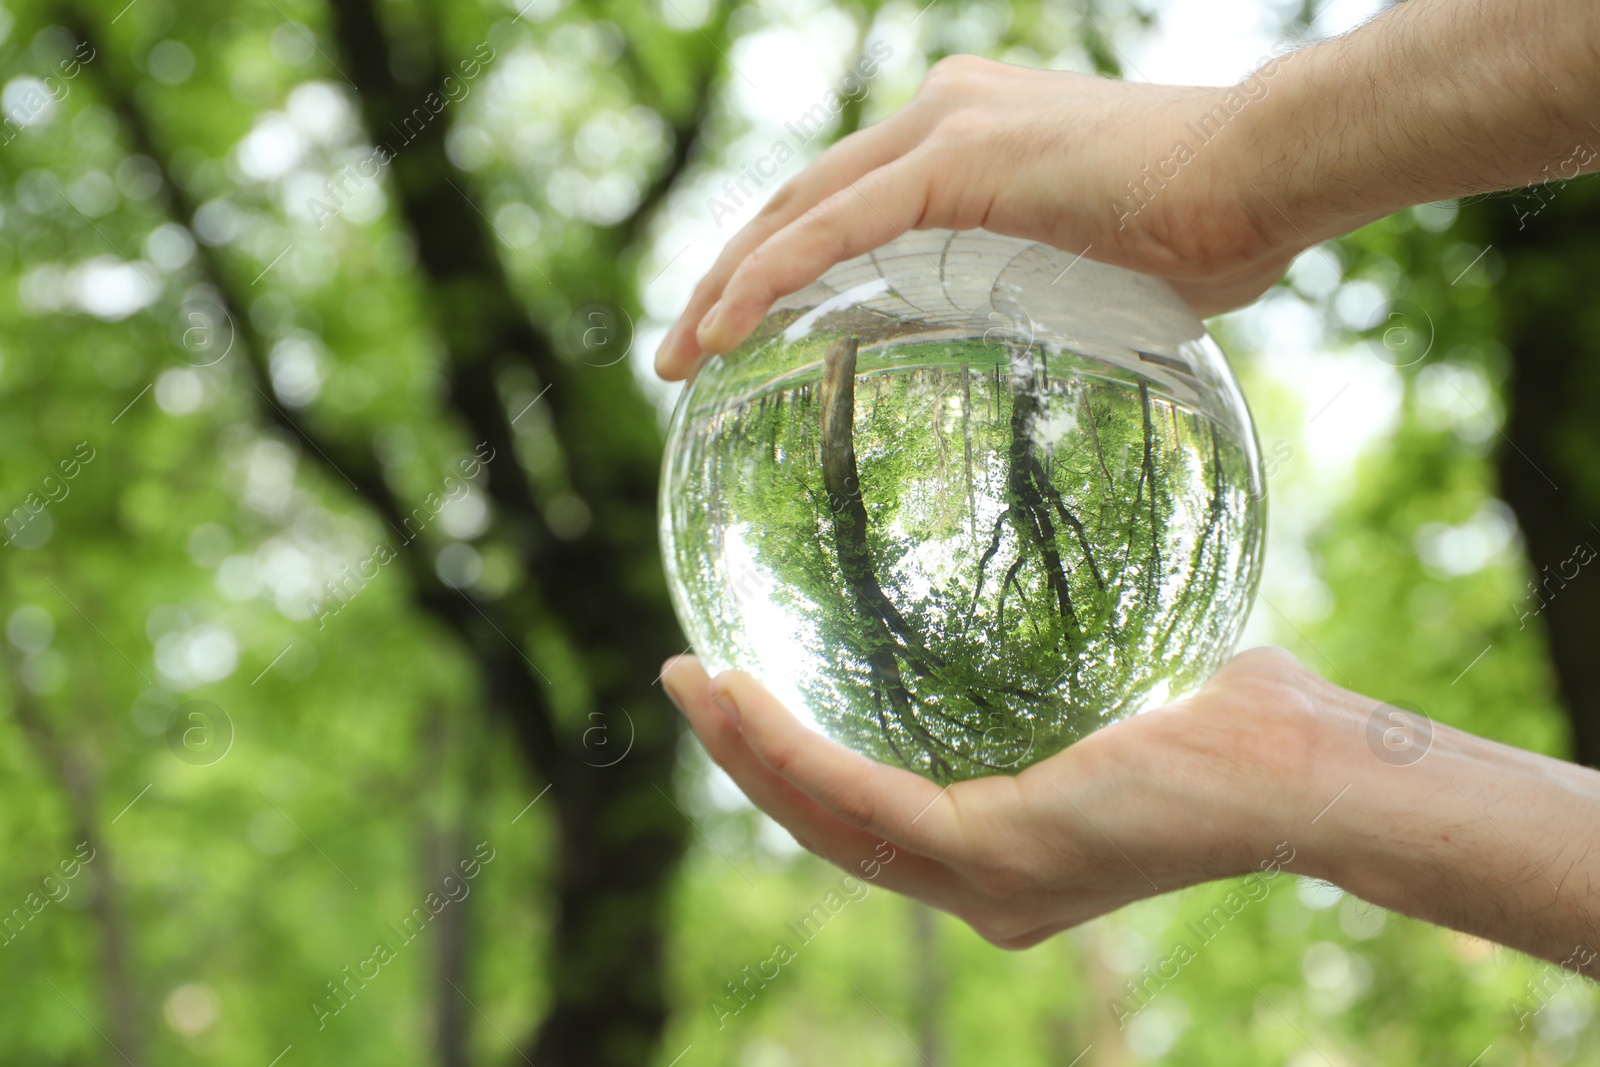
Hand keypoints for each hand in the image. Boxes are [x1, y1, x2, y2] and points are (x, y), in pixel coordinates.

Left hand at [655, 55, 1306, 380]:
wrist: (1270, 171)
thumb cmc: (1213, 228)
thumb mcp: (1098, 273)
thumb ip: (1044, 295)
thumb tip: (1047, 356)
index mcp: (968, 137)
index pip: (845, 204)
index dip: (782, 265)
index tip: (741, 333)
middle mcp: (941, 113)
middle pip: (799, 201)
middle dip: (730, 277)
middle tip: (683, 354)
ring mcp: (944, 128)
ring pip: (797, 210)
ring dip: (726, 286)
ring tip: (678, 363)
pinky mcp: (955, 157)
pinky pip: (833, 228)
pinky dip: (769, 279)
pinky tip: (718, 333)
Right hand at [661, 647, 1322, 947]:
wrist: (1309, 770)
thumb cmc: (1237, 719)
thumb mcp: (1118, 689)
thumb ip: (1058, 664)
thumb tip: (1045, 575)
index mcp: (1008, 855)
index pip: (875, 818)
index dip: (798, 765)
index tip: (747, 692)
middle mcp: (984, 888)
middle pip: (829, 829)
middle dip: (746, 759)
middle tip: (687, 678)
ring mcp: (984, 883)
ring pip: (826, 821)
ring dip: (745, 751)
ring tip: (688, 679)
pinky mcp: (990, 854)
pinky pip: (859, 798)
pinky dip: (790, 747)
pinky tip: (742, 692)